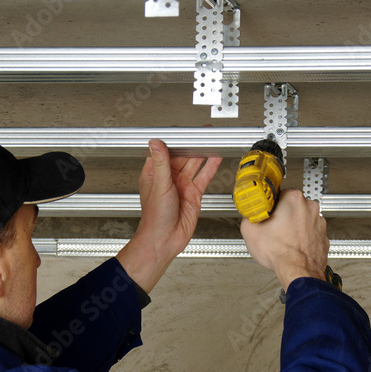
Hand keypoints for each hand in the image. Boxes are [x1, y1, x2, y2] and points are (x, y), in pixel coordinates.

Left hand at [116, 139, 221, 292]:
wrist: (164, 240)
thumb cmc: (155, 218)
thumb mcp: (158, 185)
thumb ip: (160, 163)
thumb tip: (155, 142)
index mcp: (154, 173)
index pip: (165, 150)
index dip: (174, 140)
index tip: (183, 131)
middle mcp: (169, 178)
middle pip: (183, 155)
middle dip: (192, 144)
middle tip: (202, 132)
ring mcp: (182, 186)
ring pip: (195, 164)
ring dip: (202, 153)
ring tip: (211, 140)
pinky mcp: (194, 194)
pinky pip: (204, 177)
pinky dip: (210, 166)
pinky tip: (216, 156)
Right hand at [240, 189, 328, 290]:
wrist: (298, 272)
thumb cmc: (280, 252)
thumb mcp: (250, 230)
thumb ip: (249, 215)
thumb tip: (249, 214)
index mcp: (293, 199)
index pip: (279, 193)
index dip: (271, 205)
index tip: (267, 212)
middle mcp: (310, 207)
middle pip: (292, 206)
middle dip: (283, 215)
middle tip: (273, 228)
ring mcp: (319, 221)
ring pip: (303, 219)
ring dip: (294, 226)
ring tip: (283, 239)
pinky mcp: (323, 235)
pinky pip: (310, 232)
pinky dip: (303, 237)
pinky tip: (293, 245)